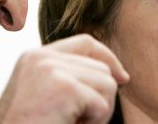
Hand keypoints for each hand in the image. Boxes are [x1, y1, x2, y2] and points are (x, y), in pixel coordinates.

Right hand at [0, 34, 129, 123]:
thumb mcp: (44, 95)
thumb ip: (67, 76)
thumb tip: (113, 73)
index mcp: (34, 57)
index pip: (84, 43)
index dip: (108, 57)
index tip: (123, 77)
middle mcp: (41, 57)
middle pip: (100, 67)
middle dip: (101, 97)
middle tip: (79, 120)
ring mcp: (51, 69)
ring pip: (106, 83)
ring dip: (99, 112)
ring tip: (73, 123)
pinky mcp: (63, 87)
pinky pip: (102, 105)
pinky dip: (94, 123)